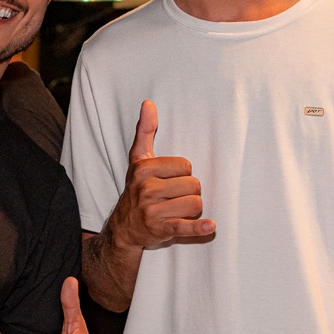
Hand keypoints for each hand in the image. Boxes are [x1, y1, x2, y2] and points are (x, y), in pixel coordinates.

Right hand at [107, 100, 212, 249]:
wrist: (124, 227)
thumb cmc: (137, 189)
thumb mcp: (138, 160)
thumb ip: (145, 131)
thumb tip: (148, 103)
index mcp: (144, 169)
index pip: (186, 166)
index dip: (183, 174)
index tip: (169, 181)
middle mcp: (146, 189)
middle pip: (194, 185)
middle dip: (189, 193)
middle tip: (172, 198)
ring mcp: (152, 210)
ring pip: (195, 204)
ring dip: (191, 210)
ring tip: (175, 211)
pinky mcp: (161, 229)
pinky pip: (184, 226)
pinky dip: (198, 228)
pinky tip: (210, 226)